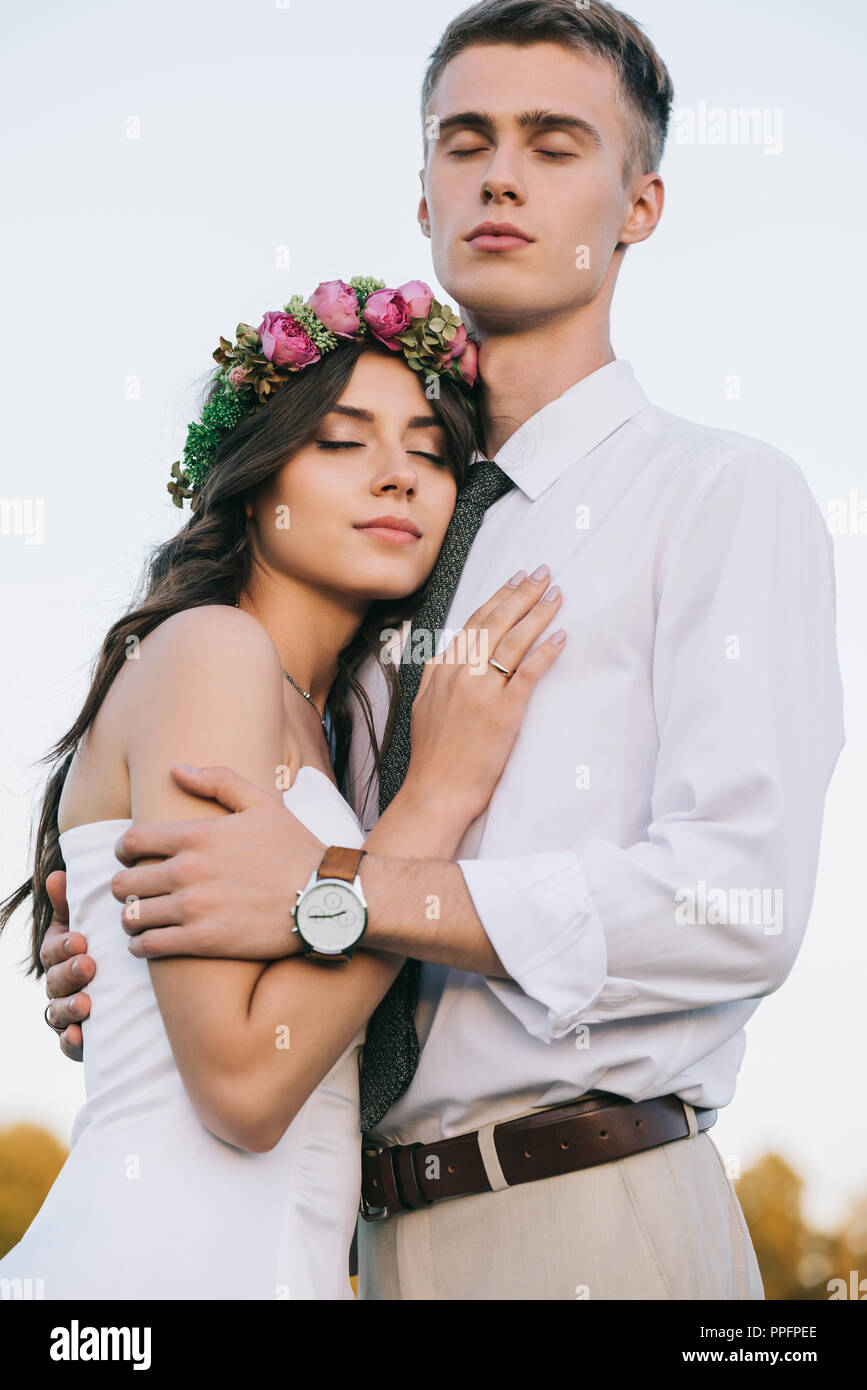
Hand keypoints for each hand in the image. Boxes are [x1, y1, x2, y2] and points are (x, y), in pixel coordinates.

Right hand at [40, 870, 95, 1061]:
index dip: (63, 946)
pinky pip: (68, 1043)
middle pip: (54, 980)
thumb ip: (75, 903)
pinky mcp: (82, 1038)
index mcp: (63, 953)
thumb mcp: (94, 924)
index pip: (53, 949)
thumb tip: (58, 875)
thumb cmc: (110, 946)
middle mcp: (61, 983)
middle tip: (88, 966)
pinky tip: (79, 1035)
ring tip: (86, 1003)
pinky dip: (71, 1040)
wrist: (138, 991)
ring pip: (58, 1011)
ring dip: (69, 1007)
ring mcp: (69, 1011)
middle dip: (69, 973)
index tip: (80, 940)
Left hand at [110, 766, 323, 960]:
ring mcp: (194, 908)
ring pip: (131, 916)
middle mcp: (188, 871)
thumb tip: (176, 770)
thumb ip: (217, 781)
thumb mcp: (262, 803)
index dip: (122, 850)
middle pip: (123, 882)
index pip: (132, 841)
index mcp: (198, 836)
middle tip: (135, 890)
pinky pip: (150, 946)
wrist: (325, 897)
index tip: (128, 857)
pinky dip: (141, 945)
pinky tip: (149, 942)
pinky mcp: (203, 941)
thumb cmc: (296, 849)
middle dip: (124, 886)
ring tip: (141, 918)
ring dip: (130, 917)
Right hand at [404, 566, 565, 821]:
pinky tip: (561, 635)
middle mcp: (459, 674)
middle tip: (543, 572)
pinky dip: (546, 651)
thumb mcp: (424, 707)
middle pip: (495, 622)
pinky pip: (528, 672)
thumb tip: (451, 656)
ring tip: (556, 594)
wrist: (435, 792)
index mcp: (440, 670)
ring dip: (537, 613)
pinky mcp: (502, 712)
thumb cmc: (433, 757)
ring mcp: (480, 691)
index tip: (515, 579)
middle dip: (521, 593)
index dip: (497, 598)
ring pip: (512, 640)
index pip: (474, 623)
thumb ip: (438, 678)